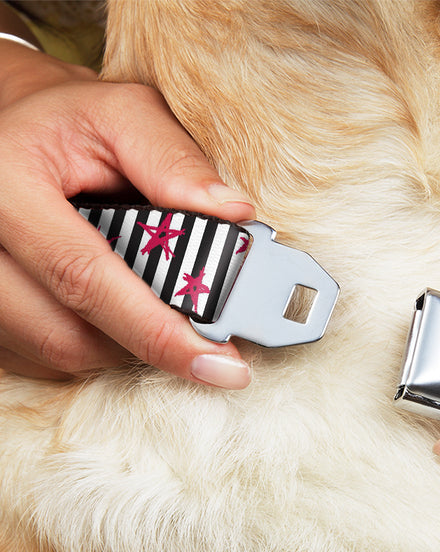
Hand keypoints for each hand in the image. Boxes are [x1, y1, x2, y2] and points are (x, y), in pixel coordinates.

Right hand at [0, 40, 254, 386]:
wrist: (13, 133)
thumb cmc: (71, 124)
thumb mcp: (123, 116)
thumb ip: (174, 161)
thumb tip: (233, 215)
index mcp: (5, 186)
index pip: (84, 277)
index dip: (157, 331)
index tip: (220, 364)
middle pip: (68, 334)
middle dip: (148, 343)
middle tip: (205, 339)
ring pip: (60, 353)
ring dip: (124, 344)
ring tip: (157, 305)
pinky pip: (45, 357)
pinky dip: (96, 343)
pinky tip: (118, 310)